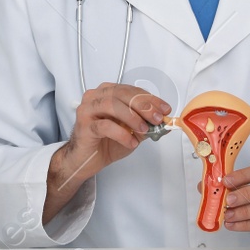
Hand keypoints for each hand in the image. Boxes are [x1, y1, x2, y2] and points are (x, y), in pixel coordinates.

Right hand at [45, 83, 170, 221]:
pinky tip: (131, 142)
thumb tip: (164, 122)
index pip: (131, 90)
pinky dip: (121, 134)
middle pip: (122, 94)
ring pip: (111, 105)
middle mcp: (95, 97)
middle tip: (156, 118)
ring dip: (132, 117)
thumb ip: (146, 124)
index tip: (164, 109)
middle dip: (143, 105)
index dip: (150, 99)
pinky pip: (104, 126)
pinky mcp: (84, 126)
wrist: (86, 159)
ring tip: (144, 130)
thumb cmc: (106, 142)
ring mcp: (87, 110)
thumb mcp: (132, 131)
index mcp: (107, 93)